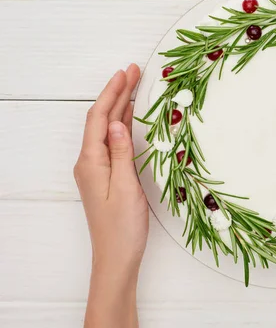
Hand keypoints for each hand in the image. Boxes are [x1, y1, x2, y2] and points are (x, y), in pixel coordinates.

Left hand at [73, 64, 145, 327]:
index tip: (126, 73)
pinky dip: (122, 124)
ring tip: (133, 85)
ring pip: (107, 129)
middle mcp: (90, 161)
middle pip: (102, 119)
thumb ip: (121, 153)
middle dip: (116, 93)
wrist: (116, 256)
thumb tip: (119, 122)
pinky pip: (112, 141)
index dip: (112, 93)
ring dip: (119, 106)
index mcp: (91, 162)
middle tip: (133, 71)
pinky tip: (130, 117)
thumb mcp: (124, 187)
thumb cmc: (122, 227)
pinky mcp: (106, 175)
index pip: (100, 118)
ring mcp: (97, 168)